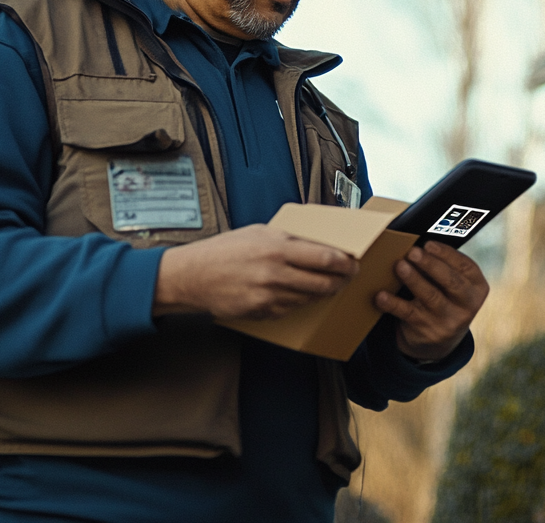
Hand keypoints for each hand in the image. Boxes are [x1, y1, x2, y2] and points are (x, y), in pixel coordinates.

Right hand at [153, 224, 358, 319]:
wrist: (191, 276)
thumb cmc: (223, 250)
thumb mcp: (259, 233)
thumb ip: (289, 239)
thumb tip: (319, 242)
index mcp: (277, 248)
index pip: (326, 258)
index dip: (346, 263)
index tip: (353, 263)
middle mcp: (275, 273)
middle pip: (324, 282)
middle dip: (341, 281)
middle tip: (347, 277)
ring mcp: (268, 296)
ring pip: (310, 298)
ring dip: (323, 293)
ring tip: (328, 285)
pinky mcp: (261, 312)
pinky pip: (291, 309)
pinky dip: (299, 302)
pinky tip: (300, 294)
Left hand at [375, 241, 488, 361]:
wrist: (439, 342)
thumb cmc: (445, 299)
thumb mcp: (455, 287)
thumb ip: (446, 268)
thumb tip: (418, 246)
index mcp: (477, 288)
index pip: (466, 267)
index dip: (447, 254)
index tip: (428, 243)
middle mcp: (467, 306)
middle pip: (451, 282)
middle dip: (431, 265)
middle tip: (413, 251)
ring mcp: (448, 321)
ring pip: (430, 297)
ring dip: (413, 279)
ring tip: (399, 265)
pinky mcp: (427, 331)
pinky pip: (408, 314)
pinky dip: (393, 303)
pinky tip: (381, 295)